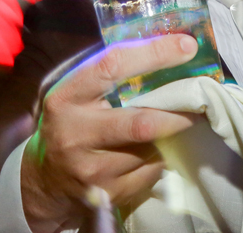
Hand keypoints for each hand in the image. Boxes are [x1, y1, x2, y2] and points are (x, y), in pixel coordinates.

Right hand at [21, 34, 199, 232]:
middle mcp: (75, 134)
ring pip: (149, 150)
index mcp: (66, 97)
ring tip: (169, 126)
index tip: (187, 46)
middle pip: (141, 124)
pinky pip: (150, 172)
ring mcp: (90, 169)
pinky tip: (151, 152)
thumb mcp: (76, 92)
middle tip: (199, 103)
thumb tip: (170, 49)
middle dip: (178, 113)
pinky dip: (158, 158)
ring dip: (166, 136)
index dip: (155, 54)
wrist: (44, 180)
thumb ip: (112, 72)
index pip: (113, 67)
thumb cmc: (71, 122)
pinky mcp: (105, 195)